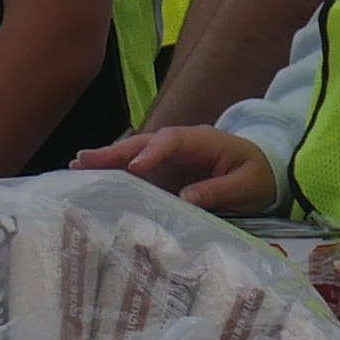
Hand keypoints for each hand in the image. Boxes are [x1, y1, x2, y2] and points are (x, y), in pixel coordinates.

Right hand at [71, 126, 277, 212]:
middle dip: (114, 151)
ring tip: (75, 167)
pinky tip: (91, 181)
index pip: (173, 140)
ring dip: (107, 161)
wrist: (263, 172)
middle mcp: (180, 145)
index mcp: (203, 140)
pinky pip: (137, 172)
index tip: (135, 167)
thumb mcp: (246, 185)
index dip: (153, 153)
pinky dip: (115, 175)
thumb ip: (218, 190)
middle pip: (144, 143)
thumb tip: (185, 199)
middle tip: (83, 159)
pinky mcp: (164, 174)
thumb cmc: (257, 175)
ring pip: (134, 156)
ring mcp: (169, 159)